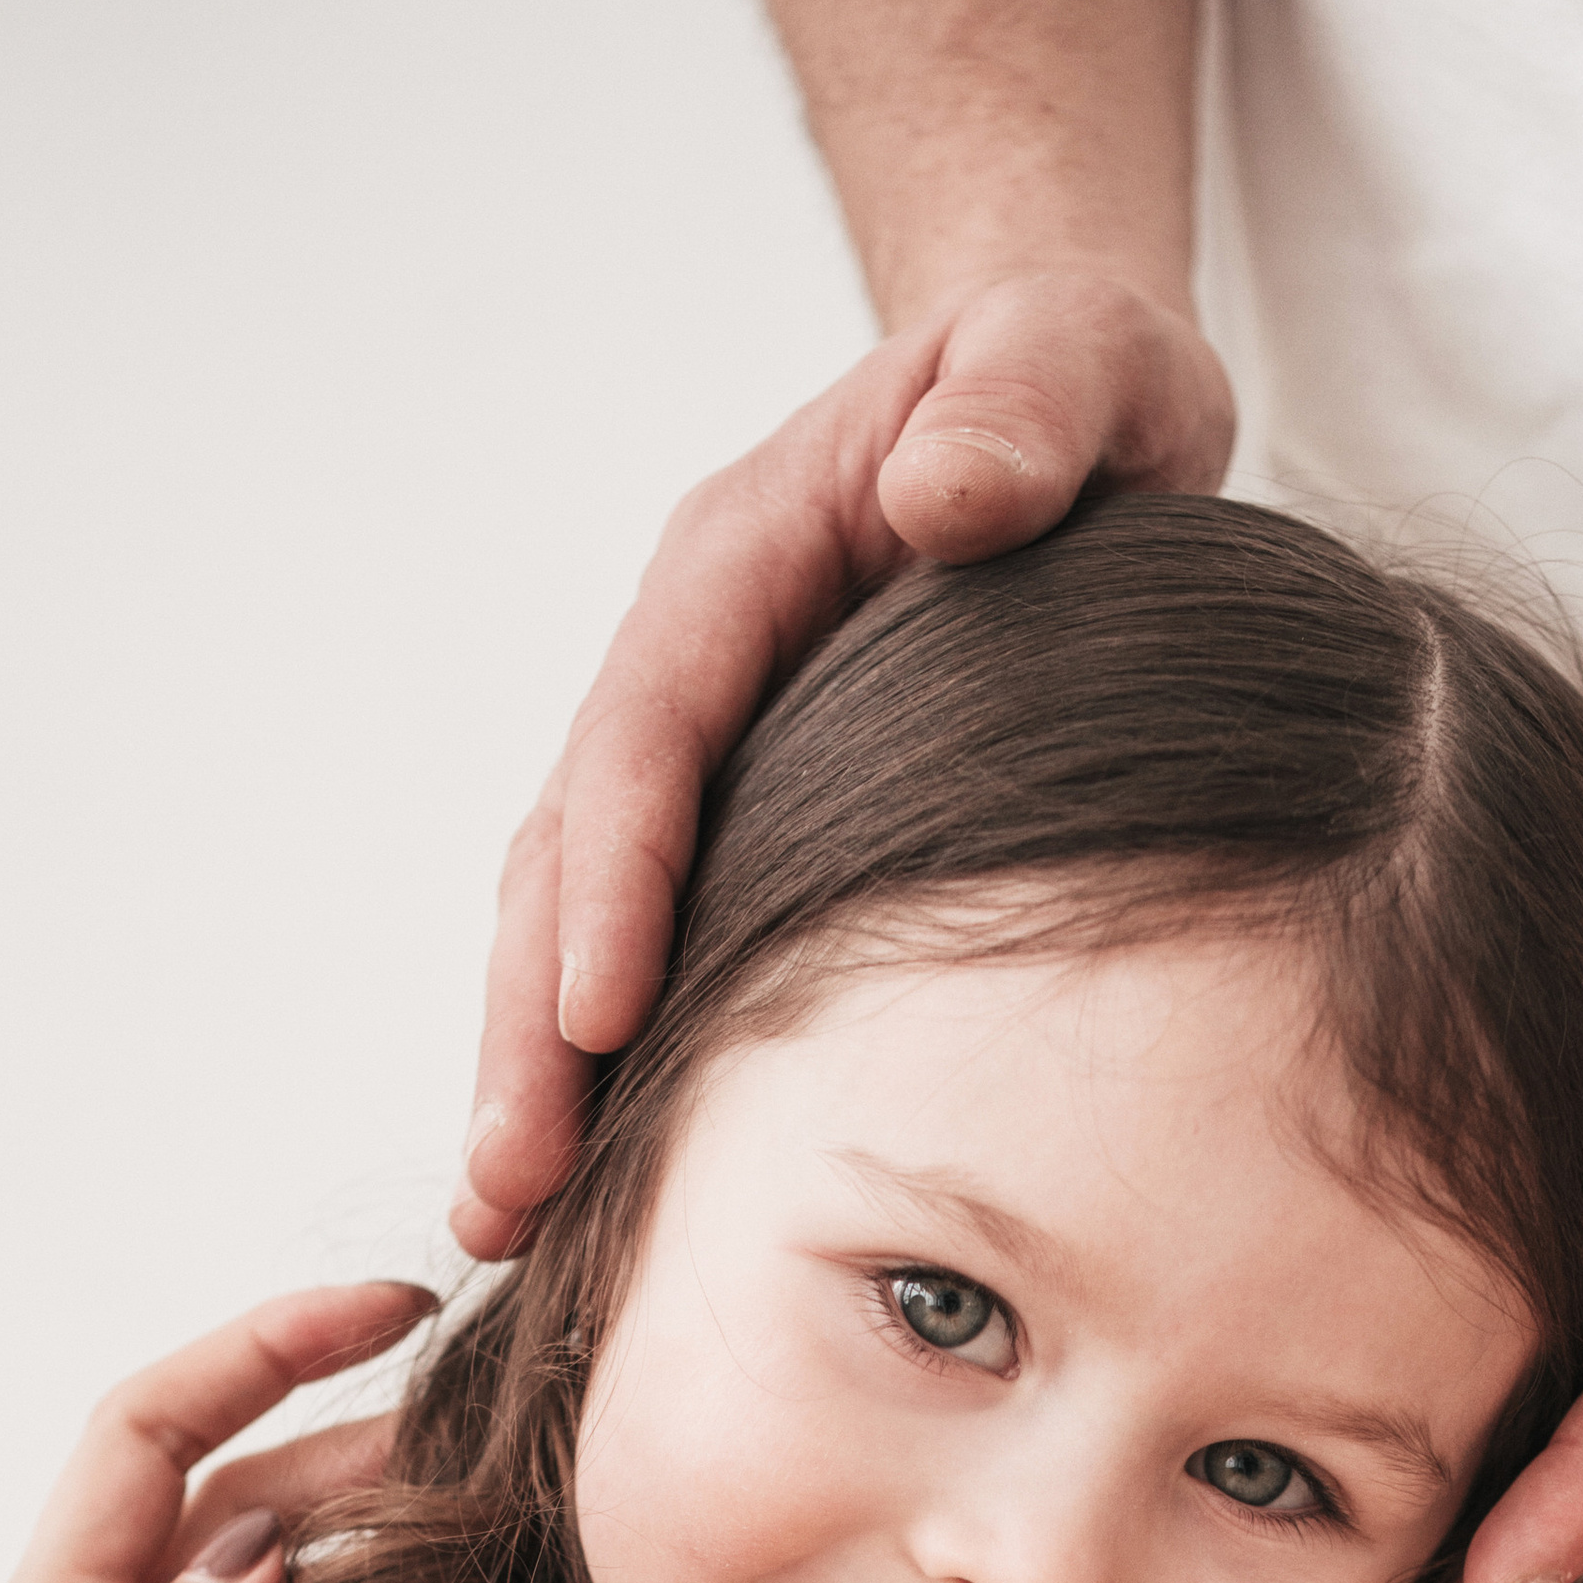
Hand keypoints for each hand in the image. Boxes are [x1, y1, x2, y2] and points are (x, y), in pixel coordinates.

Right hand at [453, 271, 1230, 1250]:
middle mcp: (685, 662)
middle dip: (525, 1026)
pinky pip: (637, 942)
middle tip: (504, 1185)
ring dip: (532, 1069)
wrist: (1062, 398)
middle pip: (567, 852)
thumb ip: (1025, 404)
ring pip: (572, 917)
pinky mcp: (728, 817)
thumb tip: (945, 488)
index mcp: (740, 560)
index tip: (591, 1013)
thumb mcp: (1079, 357)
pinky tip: (591, 1188)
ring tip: (504, 1224)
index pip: (647, 726)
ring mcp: (696, 746)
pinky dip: (601, 1059)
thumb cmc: (1071, 382)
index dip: (612, 873)